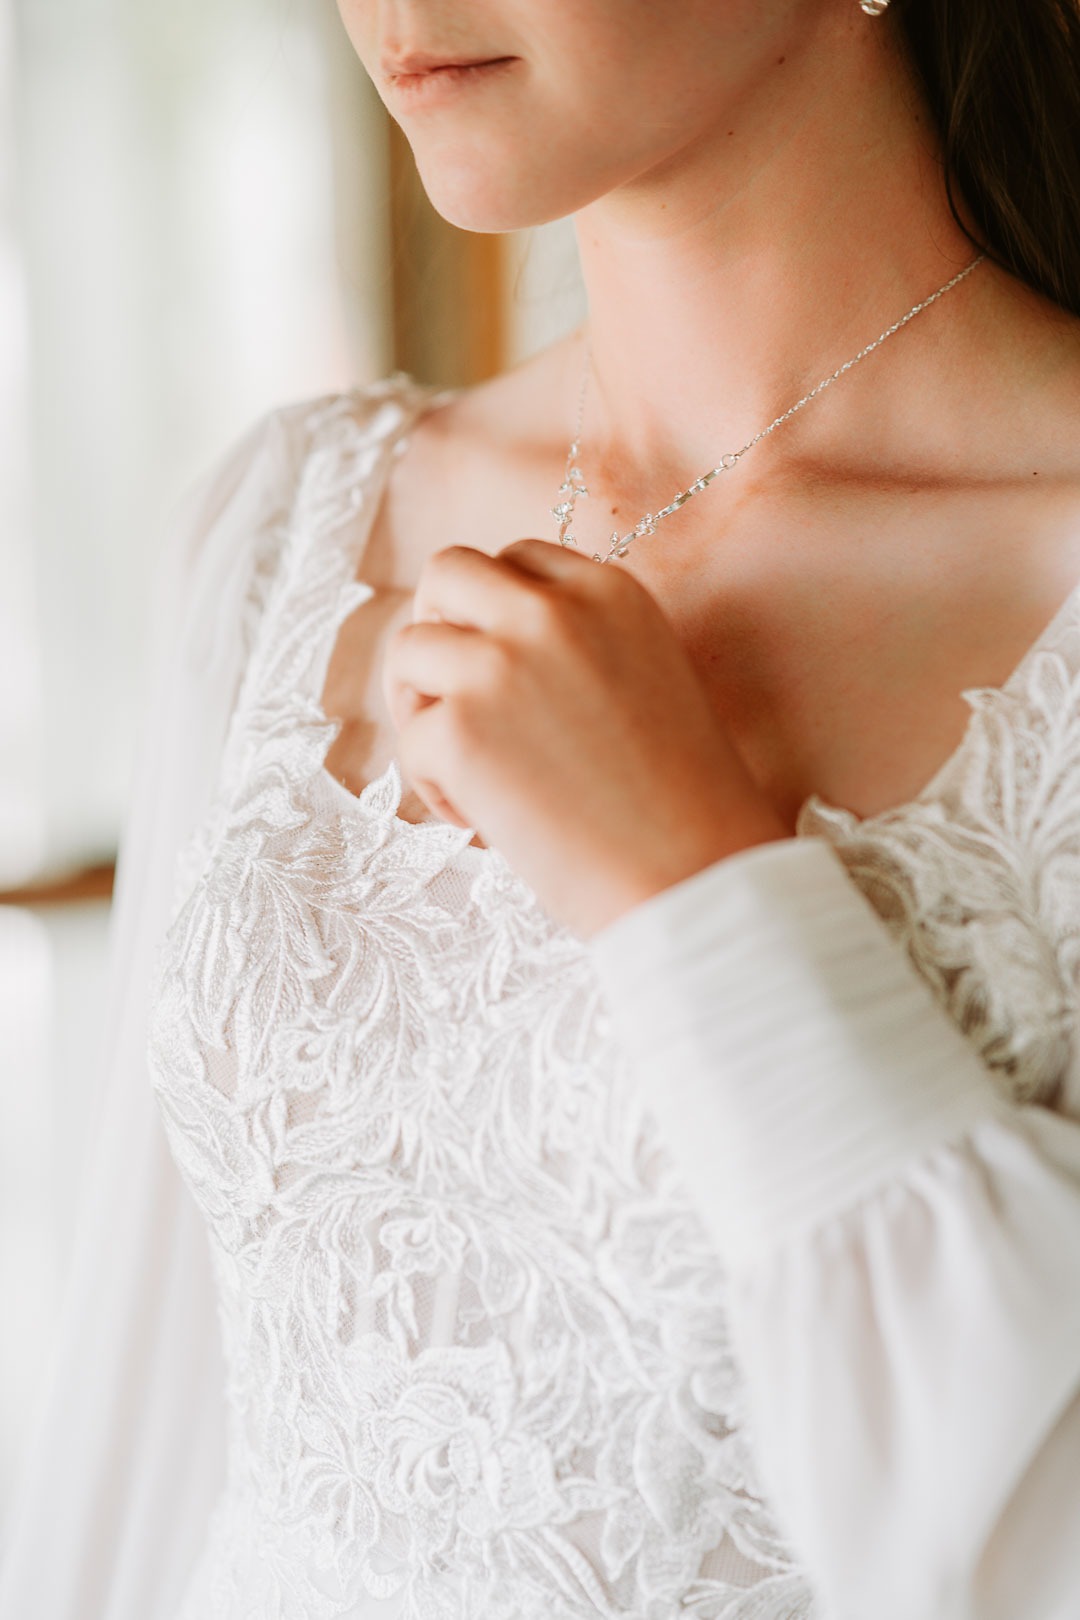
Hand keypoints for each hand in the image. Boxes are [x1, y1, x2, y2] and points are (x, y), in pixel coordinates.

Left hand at [383, 538, 788, 938]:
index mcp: (609, 592)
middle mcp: (550, 610)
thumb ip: (577, 648)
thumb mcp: (648, 679)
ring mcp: (498, 665)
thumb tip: (491, 650)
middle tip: (452, 699)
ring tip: (466, 769)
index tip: (500, 665)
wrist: (696, 874)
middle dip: (438, 628)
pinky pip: (410, 739)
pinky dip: (433, 785)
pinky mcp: (458, 730)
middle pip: (448, 573)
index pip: (516, 559)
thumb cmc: (684, 804)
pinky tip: (482, 821)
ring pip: (409, 649)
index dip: (493, 611)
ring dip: (422, 707)